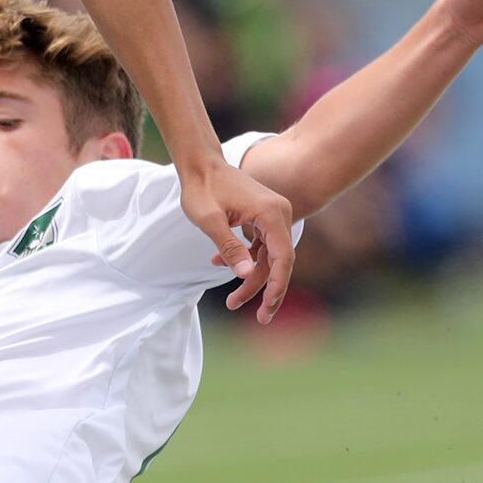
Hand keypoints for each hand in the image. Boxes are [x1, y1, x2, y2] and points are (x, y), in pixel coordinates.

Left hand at [182, 160, 294, 322]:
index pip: (283, 258)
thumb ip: (229, 246)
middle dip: (267, 289)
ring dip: (252, 278)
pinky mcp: (263, 217)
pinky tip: (217, 265)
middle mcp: (278, 213)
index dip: (277, 285)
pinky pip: (260, 246)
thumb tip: (245, 274)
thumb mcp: (209, 220)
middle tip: (260, 318)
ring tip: (232, 301)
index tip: (267, 308)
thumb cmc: (201, 188)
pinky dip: (245, 259)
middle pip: (279, 261)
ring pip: (269, 256)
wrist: (199, 164)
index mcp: (271, 213)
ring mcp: (272, 215)